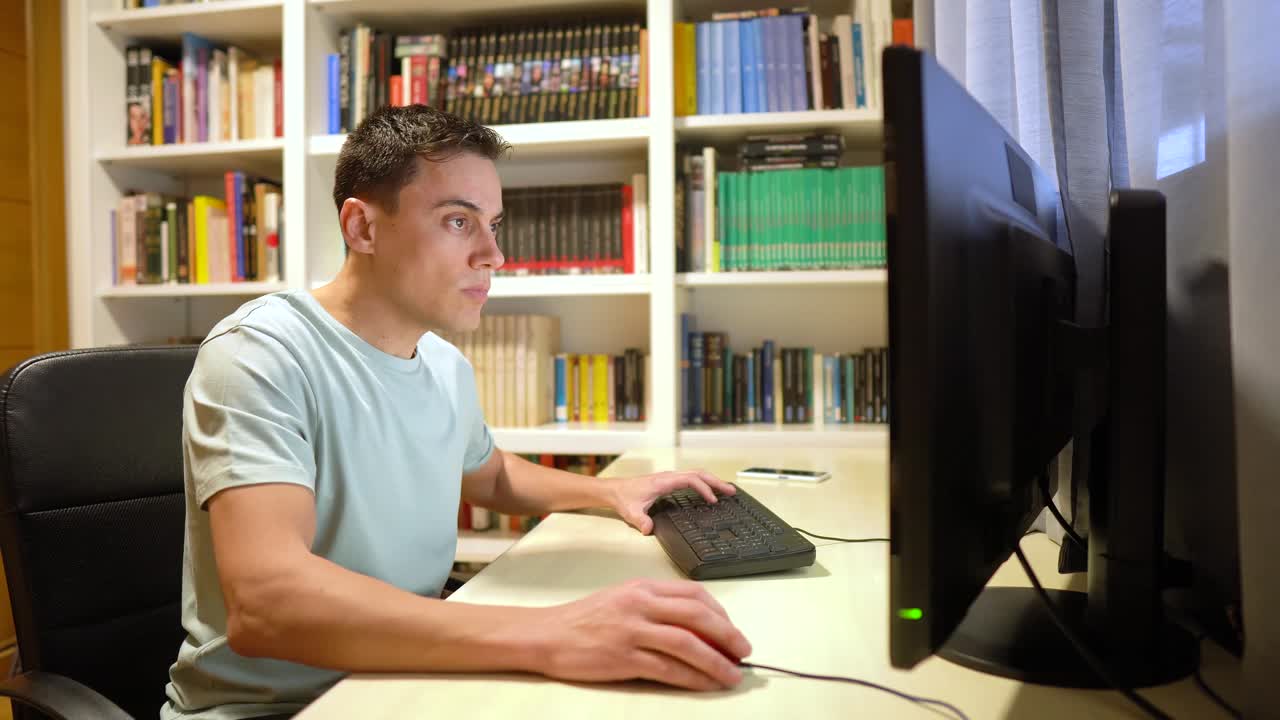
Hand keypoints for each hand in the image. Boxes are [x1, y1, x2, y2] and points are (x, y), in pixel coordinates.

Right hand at [534, 578, 751, 690]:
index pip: (694, 594)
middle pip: (697, 615)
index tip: (732, 630)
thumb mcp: (623, 599)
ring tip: (733, 674)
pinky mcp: (625, 657)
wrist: (547, 635)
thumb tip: (696, 627)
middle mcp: (641, 604)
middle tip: (744, 652)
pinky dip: (693, 678)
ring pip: (688, 643)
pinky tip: (706, 684)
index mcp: (643, 587)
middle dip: (728, 635)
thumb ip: (656, 607)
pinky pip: (668, 668)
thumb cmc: (585, 619)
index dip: (721, 613)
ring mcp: (633, 630)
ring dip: (717, 661)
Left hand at [610, 469, 736, 534]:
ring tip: (727, 490)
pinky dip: (704, 483)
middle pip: (698, 474)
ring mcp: (670, 478)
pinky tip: (709, 491)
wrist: (614, 490)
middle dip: (716, 481)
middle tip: (731, 491)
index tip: (713, 500)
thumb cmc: (624, 498)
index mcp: (664, 482)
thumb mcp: (631, 512)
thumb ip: (640, 520)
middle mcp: (669, 477)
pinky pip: (691, 479)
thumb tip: (649, 529)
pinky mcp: (669, 482)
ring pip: (696, 474)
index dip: (704, 488)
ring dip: (712, 481)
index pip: (690, 480)